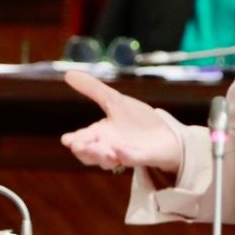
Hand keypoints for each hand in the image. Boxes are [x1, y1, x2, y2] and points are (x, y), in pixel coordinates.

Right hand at [60, 70, 183, 173]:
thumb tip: (67, 73)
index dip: (74, 141)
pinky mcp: (143, 157)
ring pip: (108, 161)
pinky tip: (120, 152)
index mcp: (100, 134)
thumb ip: (92, 89)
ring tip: (102, 151)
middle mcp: (109, 147)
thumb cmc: (137, 120)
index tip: (67, 140)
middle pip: (91, 154)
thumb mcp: (114, 101)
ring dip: (101, 156)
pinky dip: (125, 156)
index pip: (82, 139)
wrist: (166, 133)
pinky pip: (132, 160)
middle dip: (85, 151)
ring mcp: (125, 154)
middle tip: (77, 146)